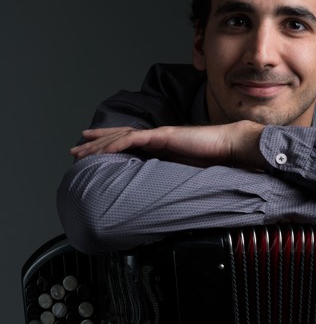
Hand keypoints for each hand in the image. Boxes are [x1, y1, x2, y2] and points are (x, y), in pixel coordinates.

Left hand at [70, 121, 265, 169]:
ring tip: (81, 149)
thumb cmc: (214, 159)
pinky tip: (102, 150)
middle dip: (97, 143)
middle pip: (120, 137)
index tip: (95, 152)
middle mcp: (157, 137)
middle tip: (77, 149)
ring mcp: (159, 134)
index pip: (131, 144)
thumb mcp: (187, 170)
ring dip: (99, 143)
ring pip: (122, 136)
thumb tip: (159, 189)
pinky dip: (116, 144)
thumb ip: (171, 174)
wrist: (229, 146)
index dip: (111, 146)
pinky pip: (135, 139)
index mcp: (162, 145)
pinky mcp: (164, 135)